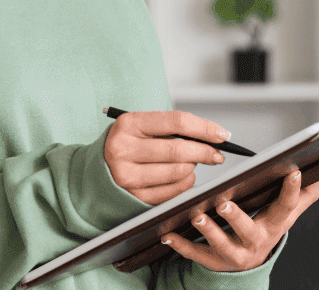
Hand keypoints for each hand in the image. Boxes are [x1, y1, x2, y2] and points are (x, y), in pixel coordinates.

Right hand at [103, 110, 229, 204]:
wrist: (96, 171)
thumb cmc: (128, 144)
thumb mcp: (140, 127)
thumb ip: (171, 129)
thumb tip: (212, 137)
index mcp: (128, 124)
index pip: (176, 122)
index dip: (204, 128)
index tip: (222, 134)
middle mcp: (123, 149)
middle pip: (179, 150)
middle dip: (205, 152)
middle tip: (217, 154)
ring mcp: (127, 176)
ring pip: (179, 172)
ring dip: (193, 168)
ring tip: (192, 163)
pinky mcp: (134, 197)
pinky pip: (173, 191)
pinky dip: (185, 183)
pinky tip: (183, 176)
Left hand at [159, 170, 318, 272]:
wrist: (250, 267)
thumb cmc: (265, 230)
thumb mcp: (285, 214)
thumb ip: (305, 195)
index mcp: (274, 225)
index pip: (287, 207)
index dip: (292, 190)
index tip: (294, 171)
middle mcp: (255, 242)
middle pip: (248, 230)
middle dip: (236, 217)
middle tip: (223, 202)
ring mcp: (234, 254)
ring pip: (220, 245)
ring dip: (207, 231)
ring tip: (196, 216)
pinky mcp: (214, 262)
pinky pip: (196, 255)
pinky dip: (182, 245)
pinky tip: (169, 233)